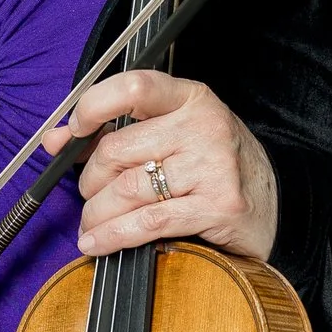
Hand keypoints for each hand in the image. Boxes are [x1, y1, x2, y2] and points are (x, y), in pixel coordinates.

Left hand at [55, 67, 277, 262]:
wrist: (274, 207)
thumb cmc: (214, 169)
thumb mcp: (173, 136)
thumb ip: (116, 131)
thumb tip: (56, 139)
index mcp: (190, 98)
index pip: (132, 88)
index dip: (91, 108)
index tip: (74, 131)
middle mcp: (203, 126)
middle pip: (118, 149)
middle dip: (91, 181)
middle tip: (91, 196)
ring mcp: (213, 165)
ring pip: (128, 190)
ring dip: (98, 215)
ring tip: (93, 225)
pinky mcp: (217, 205)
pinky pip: (148, 222)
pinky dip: (114, 237)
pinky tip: (99, 243)